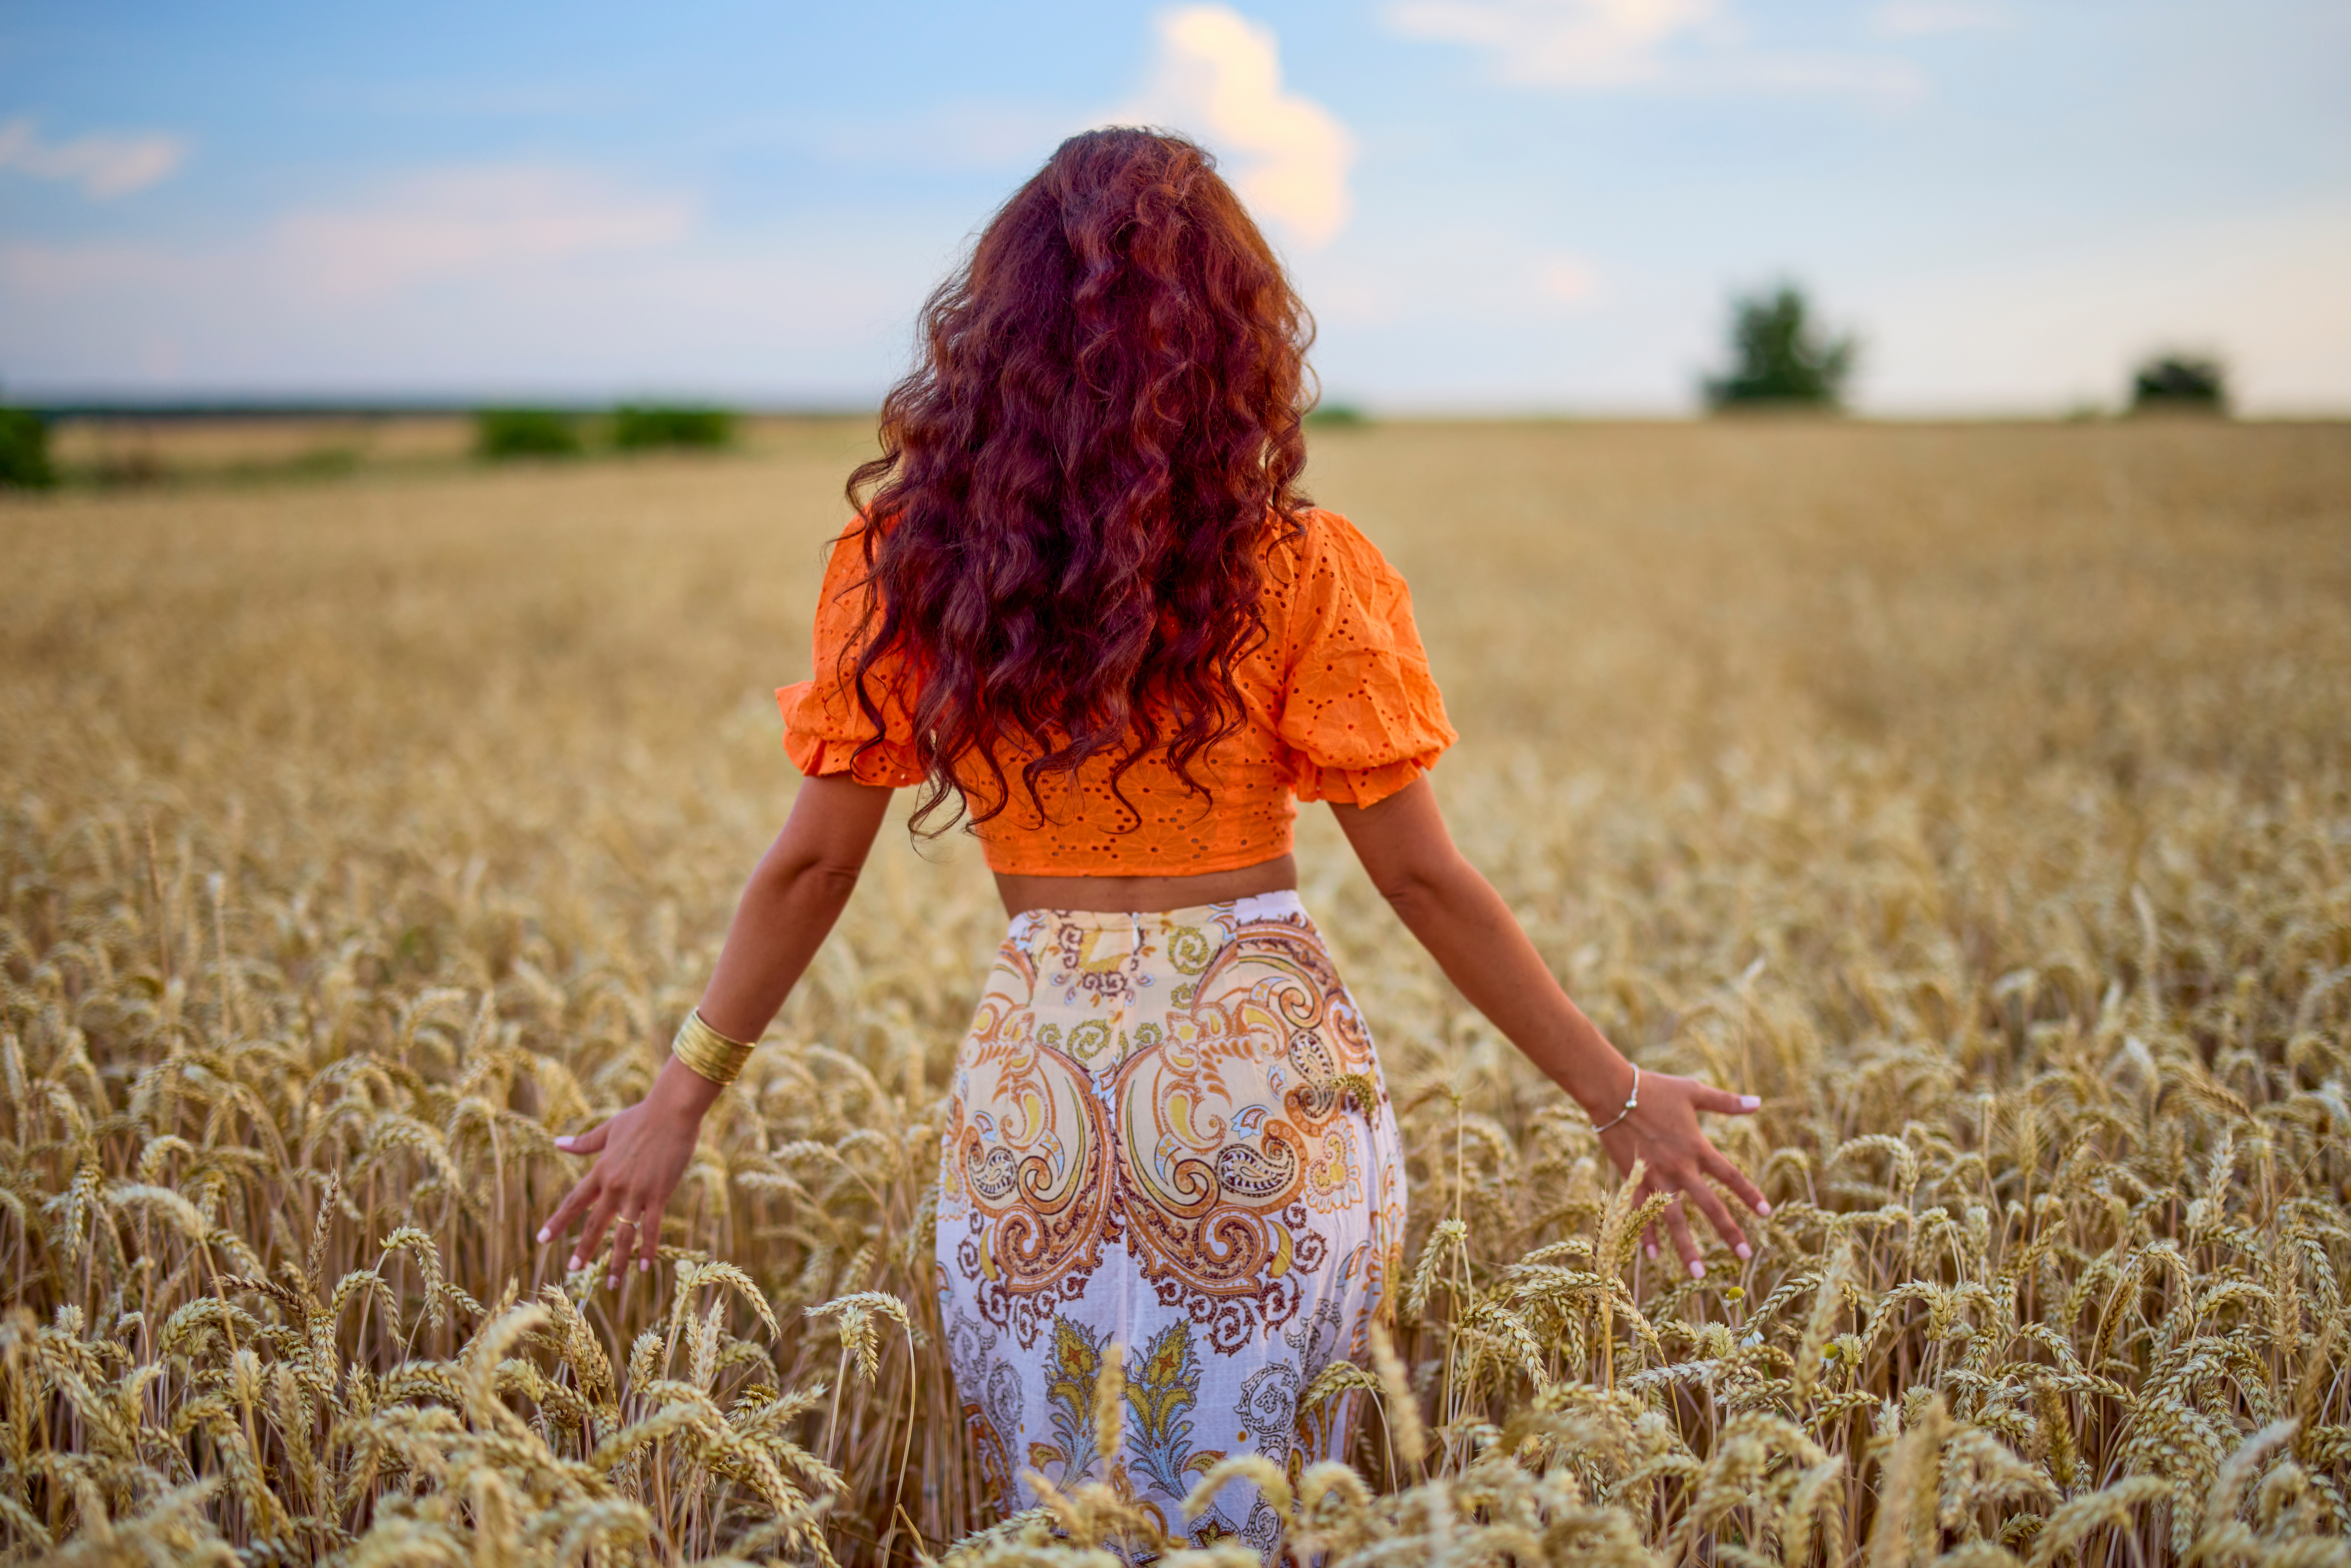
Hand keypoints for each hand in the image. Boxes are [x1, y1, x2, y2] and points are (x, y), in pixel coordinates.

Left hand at [537, 1059, 718, 1287]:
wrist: (672, 1111)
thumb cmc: (642, 1116)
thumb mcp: (609, 1129)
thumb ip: (584, 1142)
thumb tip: (557, 1143)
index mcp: (601, 1171)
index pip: (574, 1202)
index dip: (558, 1222)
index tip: (542, 1239)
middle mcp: (614, 1186)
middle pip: (594, 1224)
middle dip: (583, 1249)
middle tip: (573, 1269)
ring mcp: (637, 1193)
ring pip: (623, 1234)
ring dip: (616, 1261)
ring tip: (612, 1283)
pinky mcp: (659, 1195)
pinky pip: (652, 1229)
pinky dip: (647, 1249)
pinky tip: (645, 1267)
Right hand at [1595, 1068, 1767, 1279]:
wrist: (1611, 1091)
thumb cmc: (1654, 1087)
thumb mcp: (1694, 1092)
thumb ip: (1727, 1102)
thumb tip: (1759, 1102)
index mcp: (1697, 1147)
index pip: (1730, 1176)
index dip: (1749, 1194)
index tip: (1767, 1213)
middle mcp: (1680, 1167)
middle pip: (1709, 1206)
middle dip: (1728, 1232)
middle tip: (1745, 1257)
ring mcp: (1655, 1176)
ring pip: (1674, 1219)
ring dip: (1686, 1247)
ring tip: (1698, 1274)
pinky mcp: (1633, 1179)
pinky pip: (1641, 1212)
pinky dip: (1646, 1234)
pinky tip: (1653, 1257)